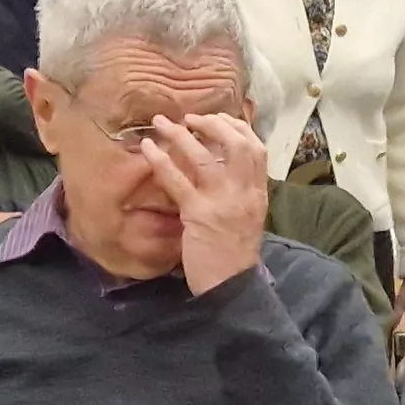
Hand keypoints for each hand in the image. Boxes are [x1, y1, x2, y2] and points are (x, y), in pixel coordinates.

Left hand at [131, 111, 272, 292]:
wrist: (231, 287)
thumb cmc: (234, 254)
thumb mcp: (246, 217)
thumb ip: (239, 191)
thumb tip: (219, 164)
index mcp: (258, 193)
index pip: (256, 148)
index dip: (237, 127)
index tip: (218, 119)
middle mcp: (244, 192)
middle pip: (236, 143)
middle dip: (213, 123)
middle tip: (191, 118)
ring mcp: (222, 201)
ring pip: (204, 156)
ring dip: (180, 134)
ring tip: (161, 123)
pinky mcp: (198, 214)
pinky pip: (177, 180)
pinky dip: (160, 161)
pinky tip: (147, 149)